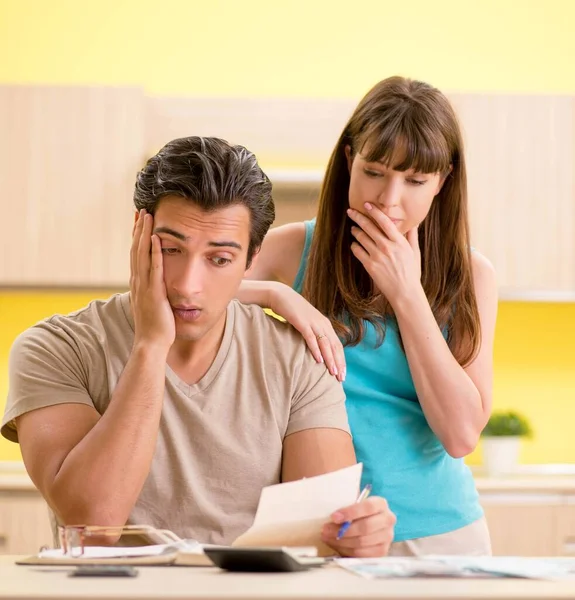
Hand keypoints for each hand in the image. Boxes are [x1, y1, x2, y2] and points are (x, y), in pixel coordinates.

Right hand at [130, 209, 174, 352]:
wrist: (150, 343)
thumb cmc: (154, 326)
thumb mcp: (152, 303)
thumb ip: (153, 290)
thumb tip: (157, 282)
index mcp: (137, 283)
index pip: (136, 254)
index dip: (136, 237)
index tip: (139, 221)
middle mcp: (137, 281)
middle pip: (136, 249)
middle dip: (139, 229)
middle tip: (142, 211)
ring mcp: (144, 286)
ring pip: (142, 254)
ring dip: (144, 234)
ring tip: (147, 216)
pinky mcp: (154, 292)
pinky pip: (154, 268)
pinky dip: (155, 252)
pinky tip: (157, 238)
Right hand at [269, 282, 344, 381]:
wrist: (281, 296)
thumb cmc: (293, 311)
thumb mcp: (308, 322)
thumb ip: (314, 333)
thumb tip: (317, 349)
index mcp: (325, 324)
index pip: (337, 345)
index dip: (341, 360)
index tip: (342, 374)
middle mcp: (323, 324)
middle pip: (334, 346)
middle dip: (339, 363)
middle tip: (341, 378)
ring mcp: (313, 323)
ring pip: (325, 344)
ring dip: (330, 359)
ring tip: (333, 373)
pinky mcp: (302, 323)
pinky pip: (311, 338)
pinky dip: (316, 350)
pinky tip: (318, 360)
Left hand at [321, 496, 395, 556]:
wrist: (370, 521)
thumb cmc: (358, 511)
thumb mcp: (354, 503)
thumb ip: (346, 507)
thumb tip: (332, 518)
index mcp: (381, 504)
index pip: (368, 507)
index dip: (350, 512)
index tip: (333, 517)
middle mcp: (388, 520)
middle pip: (365, 527)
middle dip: (343, 530)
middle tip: (326, 530)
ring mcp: (387, 537)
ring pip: (362, 542)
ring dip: (342, 542)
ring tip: (327, 538)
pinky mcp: (382, 551)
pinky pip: (362, 554)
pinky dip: (347, 551)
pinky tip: (337, 545)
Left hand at [348, 203, 421, 305]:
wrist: (404, 292)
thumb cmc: (411, 272)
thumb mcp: (415, 253)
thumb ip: (412, 237)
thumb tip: (414, 223)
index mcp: (399, 242)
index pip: (385, 222)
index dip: (374, 211)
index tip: (366, 204)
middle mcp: (387, 247)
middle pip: (369, 227)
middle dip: (358, 217)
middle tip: (350, 212)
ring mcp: (377, 256)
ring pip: (361, 238)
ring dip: (355, 231)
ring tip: (353, 229)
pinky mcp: (370, 266)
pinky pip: (357, 251)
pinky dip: (354, 246)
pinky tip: (355, 244)